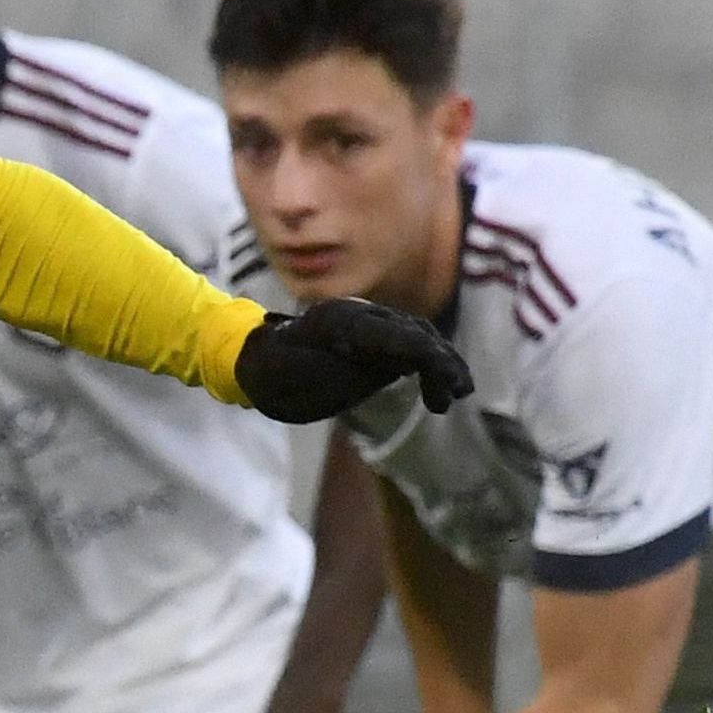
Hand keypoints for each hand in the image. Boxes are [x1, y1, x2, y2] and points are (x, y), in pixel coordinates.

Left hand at [232, 299, 471, 422]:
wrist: (255, 363)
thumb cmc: (271, 372)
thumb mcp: (304, 377)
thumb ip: (352, 369)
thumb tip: (401, 363)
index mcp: (341, 321)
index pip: (396, 335)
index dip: (426, 356)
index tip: (447, 381)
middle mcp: (361, 317)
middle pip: (415, 333)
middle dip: (441, 362)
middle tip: (457, 393)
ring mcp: (369, 327)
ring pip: (418, 338)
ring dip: (442, 364)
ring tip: (455, 395)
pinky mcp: (374, 342)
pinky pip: (410, 348)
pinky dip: (430, 366)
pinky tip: (440, 390)